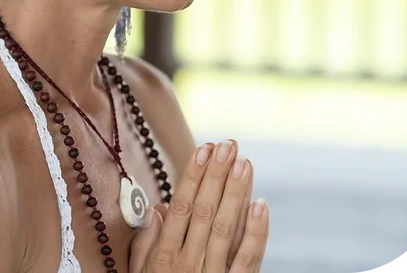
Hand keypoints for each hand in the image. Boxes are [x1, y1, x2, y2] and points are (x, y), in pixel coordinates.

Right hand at [130, 140, 268, 271]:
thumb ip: (145, 244)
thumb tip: (158, 209)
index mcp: (164, 256)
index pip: (181, 206)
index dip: (193, 176)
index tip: (203, 149)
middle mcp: (187, 263)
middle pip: (205, 211)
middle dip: (217, 175)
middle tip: (228, 145)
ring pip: (226, 228)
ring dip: (236, 193)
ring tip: (244, 163)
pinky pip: (248, 259)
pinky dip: (257, 231)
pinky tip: (261, 205)